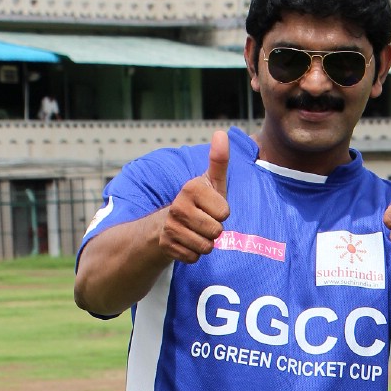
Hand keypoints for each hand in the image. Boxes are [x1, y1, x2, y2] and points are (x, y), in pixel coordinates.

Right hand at [158, 128, 230, 263]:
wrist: (165, 224)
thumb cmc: (198, 202)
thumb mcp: (210, 182)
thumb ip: (219, 160)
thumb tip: (221, 133)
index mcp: (191, 189)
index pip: (224, 213)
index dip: (222, 213)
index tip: (211, 207)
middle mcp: (178, 207)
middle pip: (216, 232)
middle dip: (214, 231)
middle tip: (203, 222)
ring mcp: (170, 227)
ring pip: (206, 247)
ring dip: (205, 243)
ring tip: (195, 232)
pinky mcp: (166, 246)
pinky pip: (193, 258)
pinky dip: (193, 254)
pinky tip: (186, 242)